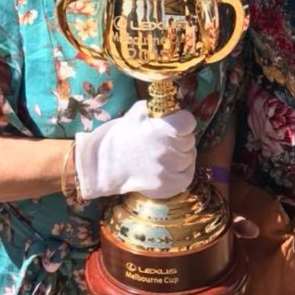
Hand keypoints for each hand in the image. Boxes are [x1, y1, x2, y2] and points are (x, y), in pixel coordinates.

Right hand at [74, 100, 196, 199]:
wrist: (104, 165)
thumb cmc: (122, 136)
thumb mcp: (138, 112)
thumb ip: (160, 109)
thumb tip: (177, 108)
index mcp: (159, 130)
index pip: (188, 122)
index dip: (181, 121)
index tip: (174, 123)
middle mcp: (166, 152)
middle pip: (190, 139)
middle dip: (180, 137)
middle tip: (163, 139)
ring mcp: (168, 171)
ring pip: (189, 157)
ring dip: (181, 153)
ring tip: (162, 153)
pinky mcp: (168, 186)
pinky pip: (187, 174)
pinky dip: (181, 169)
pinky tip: (167, 166)